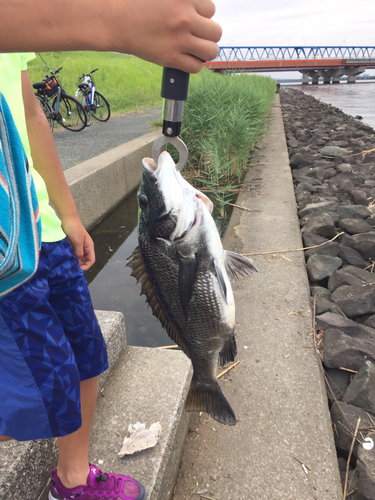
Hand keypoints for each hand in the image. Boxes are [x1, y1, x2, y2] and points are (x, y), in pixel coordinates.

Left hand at [61, 216, 95, 271]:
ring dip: (74, 262)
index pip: (91, 260)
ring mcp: (77, 246)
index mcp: (89, 246)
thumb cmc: (73, 228)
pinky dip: (69, 258)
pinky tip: (64, 260)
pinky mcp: (71, 245)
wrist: (66, 218)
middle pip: (84, 260)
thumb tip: (78, 261)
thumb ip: (79, 252)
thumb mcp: (77, 241)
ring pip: (78, 258)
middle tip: (71, 269)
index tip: (78, 270)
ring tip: (67, 265)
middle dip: (79, 265)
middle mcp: (84, 247)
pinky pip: (72, 254)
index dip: (86, 266)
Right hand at [107, 0, 221, 72]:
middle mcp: (185, 18)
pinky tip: (185, 59)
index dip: (202, 14)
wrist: (116, 20)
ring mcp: (179, 40)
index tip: (192, 17)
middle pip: (216, 31)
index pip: (211, 9)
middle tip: (195, 35)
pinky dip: (193, 65)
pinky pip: (196, 67)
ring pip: (211, 51)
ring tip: (195, 49)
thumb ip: (183, 1)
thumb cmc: (137, 3)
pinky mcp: (171, 58)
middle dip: (207, 34)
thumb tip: (202, 10)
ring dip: (205, 51)